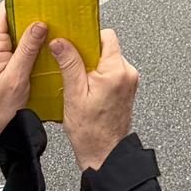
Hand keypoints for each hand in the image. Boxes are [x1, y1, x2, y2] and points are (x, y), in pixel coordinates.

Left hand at [0, 4, 46, 145]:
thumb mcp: (14, 77)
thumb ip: (25, 51)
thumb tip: (38, 25)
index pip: (2, 19)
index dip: (12, 4)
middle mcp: (8, 54)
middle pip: (19, 28)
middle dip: (33, 16)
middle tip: (49, 4)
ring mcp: (17, 65)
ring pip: (31, 43)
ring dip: (43, 34)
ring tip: (59, 23)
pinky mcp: (27, 76)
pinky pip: (38, 58)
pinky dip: (48, 51)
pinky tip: (59, 49)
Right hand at [52, 28, 138, 171]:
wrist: (105, 154)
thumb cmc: (92, 132)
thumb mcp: (74, 94)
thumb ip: (69, 64)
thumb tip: (61, 43)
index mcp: (116, 71)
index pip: (106, 36)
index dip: (88, 36)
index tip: (74, 41)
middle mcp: (127, 73)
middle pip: (106, 48)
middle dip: (87, 54)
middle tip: (72, 66)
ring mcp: (128, 82)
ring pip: (107, 60)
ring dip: (92, 66)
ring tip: (79, 83)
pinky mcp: (126, 89)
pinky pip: (111, 72)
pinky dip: (97, 76)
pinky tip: (86, 89)